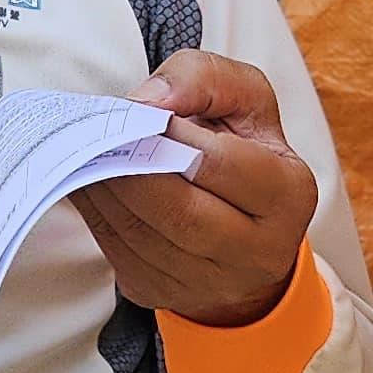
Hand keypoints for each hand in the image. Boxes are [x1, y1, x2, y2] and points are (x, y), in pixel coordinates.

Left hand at [75, 47, 318, 326]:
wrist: (239, 225)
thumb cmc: (243, 150)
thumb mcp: (244, 98)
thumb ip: (204, 79)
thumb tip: (150, 101)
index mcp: (288, 196)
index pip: (219, 163)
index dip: (172, 134)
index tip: (139, 111)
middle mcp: (258, 251)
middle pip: (179, 210)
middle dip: (130, 167)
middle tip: (98, 133)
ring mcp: (210, 282)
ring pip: (142, 236)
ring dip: (104, 189)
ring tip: (83, 152)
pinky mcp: (164, 293)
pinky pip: (118, 252)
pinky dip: (95, 212)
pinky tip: (85, 181)